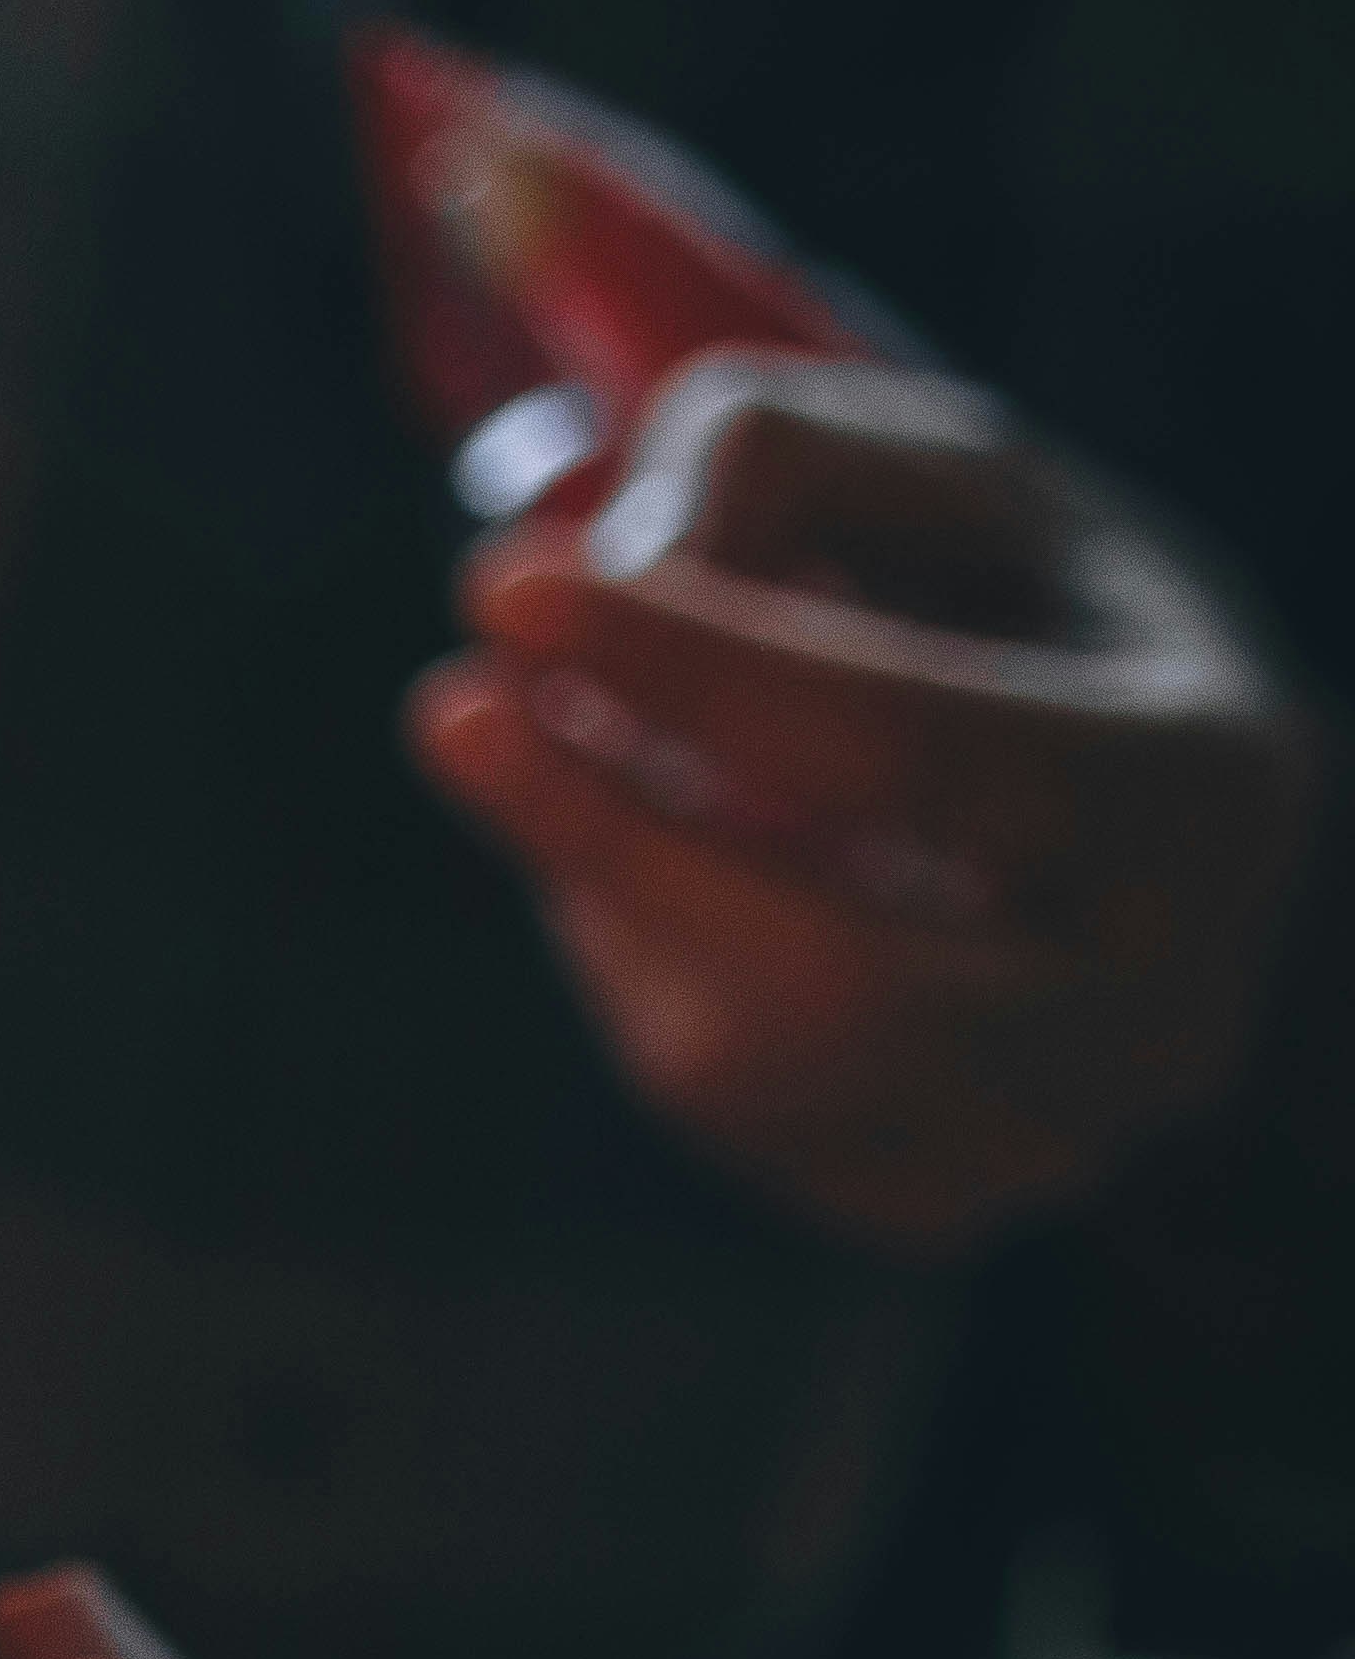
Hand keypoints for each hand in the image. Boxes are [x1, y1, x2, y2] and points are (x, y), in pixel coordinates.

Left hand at [410, 350, 1314, 1251]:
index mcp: (1206, 782)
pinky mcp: (947, 1202)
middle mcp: (1163, 995)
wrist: (1113, 806)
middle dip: (611, 827)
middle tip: (452, 705)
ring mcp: (1062, 1133)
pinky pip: (730, 1122)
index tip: (503, 588)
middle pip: (830, 962)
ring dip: (615, 905)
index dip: (701, 670)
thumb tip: (605, 570)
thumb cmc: (1006, 607)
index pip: (923, 750)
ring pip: (748, 1061)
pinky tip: (655, 890)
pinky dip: (653, 992)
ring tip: (559, 775)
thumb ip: (771, 455)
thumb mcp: (926, 470)